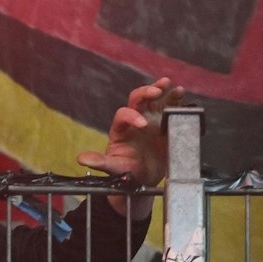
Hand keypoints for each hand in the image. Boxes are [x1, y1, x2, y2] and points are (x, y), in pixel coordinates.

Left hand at [76, 77, 184, 214]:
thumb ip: (101, 162)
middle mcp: (135, 120)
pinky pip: (168, 108)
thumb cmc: (127, 172)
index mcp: (121, 129)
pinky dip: (174, 99)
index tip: (143, 125)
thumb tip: (82, 159)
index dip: (132, 116)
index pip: (123, 115)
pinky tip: (181, 93)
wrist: (143, 179)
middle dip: (145, 92)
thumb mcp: (114, 168)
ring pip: (153, 99)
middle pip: (137, 99)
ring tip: (167, 83)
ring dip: (159, 89)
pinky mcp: (164, 124)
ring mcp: (150, 120)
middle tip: (156, 91)